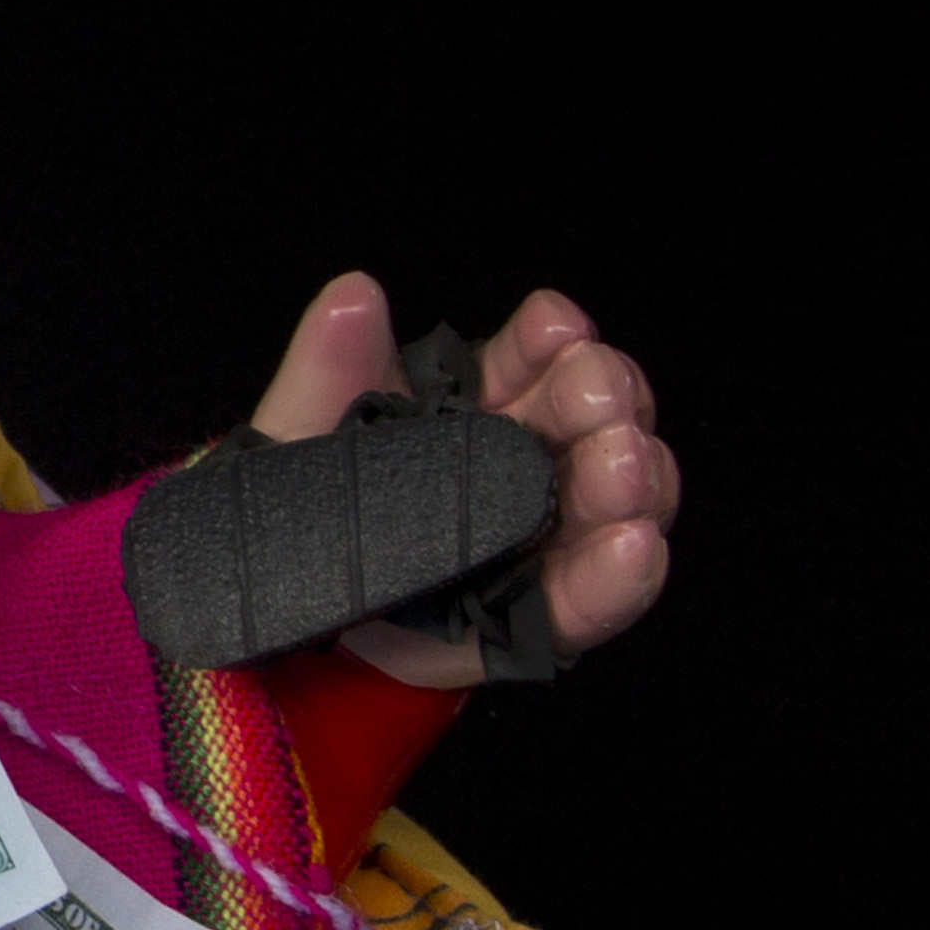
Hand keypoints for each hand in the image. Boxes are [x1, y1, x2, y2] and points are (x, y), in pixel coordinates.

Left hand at [248, 273, 678, 689]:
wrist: (294, 632)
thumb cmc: (306, 517)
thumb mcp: (300, 438)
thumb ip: (326, 371)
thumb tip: (352, 297)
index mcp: (478, 402)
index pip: (537, 349)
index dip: (553, 336)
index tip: (557, 331)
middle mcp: (531, 457)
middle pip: (598, 411)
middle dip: (607, 401)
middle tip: (600, 408)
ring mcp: (552, 532)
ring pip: (625, 491)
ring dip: (636, 480)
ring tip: (622, 480)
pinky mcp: (550, 610)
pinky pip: (602, 593)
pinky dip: (625, 574)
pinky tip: (634, 549)